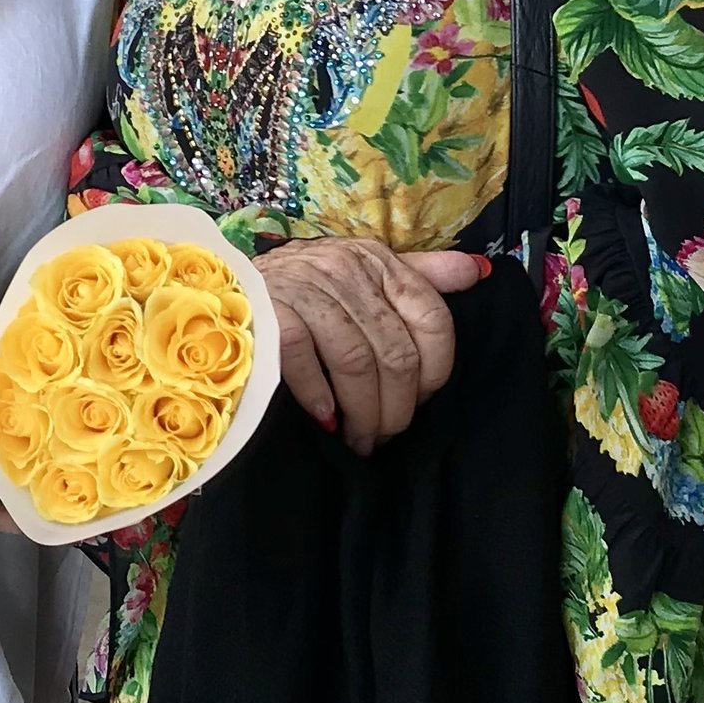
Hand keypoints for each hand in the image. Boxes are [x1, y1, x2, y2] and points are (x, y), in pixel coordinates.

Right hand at [255, 240, 487, 452]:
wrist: (225, 289)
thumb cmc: (305, 290)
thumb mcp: (365, 272)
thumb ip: (420, 275)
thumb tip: (478, 271)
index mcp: (378, 262)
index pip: (432, 319)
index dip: (435, 371)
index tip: (419, 401)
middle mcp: (346, 268)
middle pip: (397, 353)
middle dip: (397, 407)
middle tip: (384, 435)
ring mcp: (306, 287)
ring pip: (357, 362)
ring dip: (362, 413)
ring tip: (359, 440)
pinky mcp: (270, 310)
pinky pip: (304, 358)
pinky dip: (319, 396)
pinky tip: (325, 419)